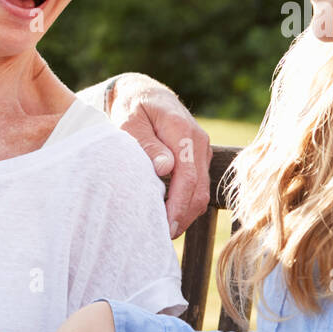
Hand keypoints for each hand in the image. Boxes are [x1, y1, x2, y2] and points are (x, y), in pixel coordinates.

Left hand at [108, 73, 211, 236]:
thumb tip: (166, 168)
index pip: (187, 175)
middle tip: (161, 237)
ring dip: (185, 214)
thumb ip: (146, 143)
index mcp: (182, 131)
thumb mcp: (130, 120)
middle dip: (182, 216)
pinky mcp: (198, 159)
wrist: (144, 94)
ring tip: (164, 232)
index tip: (165, 225)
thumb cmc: (132, 108)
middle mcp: (198, 142)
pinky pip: (198, 187)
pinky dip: (186, 205)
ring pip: (202, 192)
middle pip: (199, 189)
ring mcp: (201, 151)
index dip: (178, 204)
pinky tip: (169, 217)